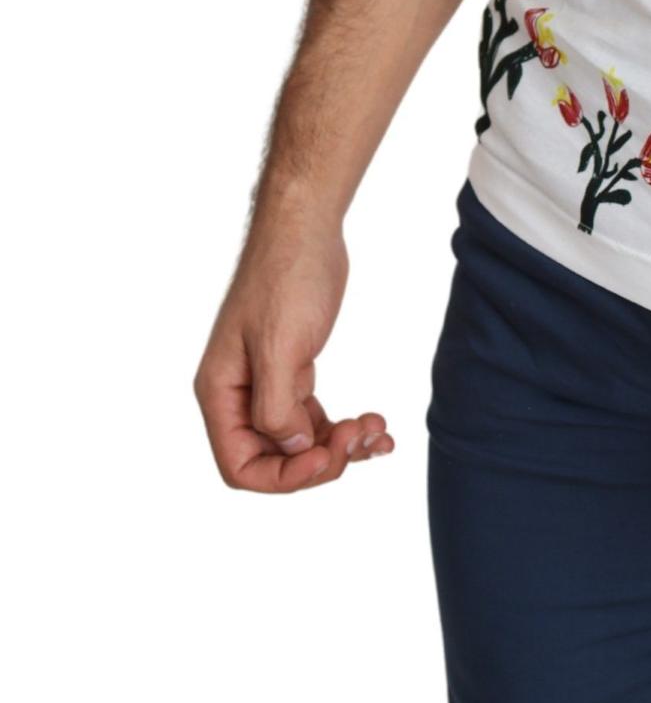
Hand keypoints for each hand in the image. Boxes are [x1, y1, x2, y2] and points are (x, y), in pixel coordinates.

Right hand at [195, 215, 391, 491]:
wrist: (307, 228)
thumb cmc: (286, 277)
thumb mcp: (280, 344)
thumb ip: (278, 405)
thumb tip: (291, 447)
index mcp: (221, 393)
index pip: (241, 466)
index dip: (286, 475)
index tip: (328, 453)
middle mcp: (238, 395)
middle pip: (274, 459)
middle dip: (321, 458)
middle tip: (361, 436)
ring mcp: (267, 383)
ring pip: (300, 441)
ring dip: (341, 446)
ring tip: (378, 432)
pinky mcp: (295, 370)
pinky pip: (315, 418)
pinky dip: (344, 428)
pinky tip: (376, 425)